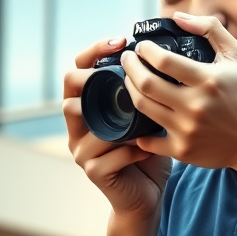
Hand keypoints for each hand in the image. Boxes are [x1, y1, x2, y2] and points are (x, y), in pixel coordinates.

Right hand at [63, 37, 173, 221]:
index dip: (94, 51)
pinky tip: (150, 147)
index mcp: (89, 106)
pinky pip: (109, 153)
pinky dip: (132, 148)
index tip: (121, 41)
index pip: (79, 69)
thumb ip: (147, 92)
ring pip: (86, 118)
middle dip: (94, 76)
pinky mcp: (93, 171)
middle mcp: (78, 125)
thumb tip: (166, 55)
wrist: (147, 194)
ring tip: (144, 112)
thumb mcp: (148, 115)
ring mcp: (81, 149)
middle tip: (126, 71)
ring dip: (117, 115)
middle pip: (70, 89)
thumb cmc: (149, 150)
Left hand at [121, 13, 236, 176]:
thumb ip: (211, 29)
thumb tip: (178, 17)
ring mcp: (187, 130)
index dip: (146, 50)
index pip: (164, 61)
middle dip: (130, 67)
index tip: (141, 46)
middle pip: (147, 84)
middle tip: (127, 59)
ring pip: (143, 108)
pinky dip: (139, 131)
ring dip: (130, 90)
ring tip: (131, 80)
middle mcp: (196, 106)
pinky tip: (139, 118)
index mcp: (208, 80)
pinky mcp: (182, 150)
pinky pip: (148, 141)